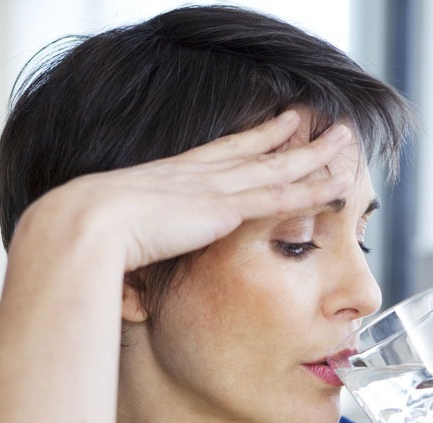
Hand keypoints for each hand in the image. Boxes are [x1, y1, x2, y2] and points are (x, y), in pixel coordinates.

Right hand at [18, 110, 353, 271]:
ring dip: (316, 155)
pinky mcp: (228, 209)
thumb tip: (129, 292)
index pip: (221, 153)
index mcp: (173, 179)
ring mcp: (217, 188)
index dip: (249, 139)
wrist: (86, 228)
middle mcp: (200, 175)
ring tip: (345, 141)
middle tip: (313, 121)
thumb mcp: (117, 243)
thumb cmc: (90, 242)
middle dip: (288, 136)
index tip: (269, 127)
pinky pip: (283, 196)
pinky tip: (340, 182)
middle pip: (256, 150)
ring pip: (280, 167)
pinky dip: (315, 188)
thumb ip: (136, 259)